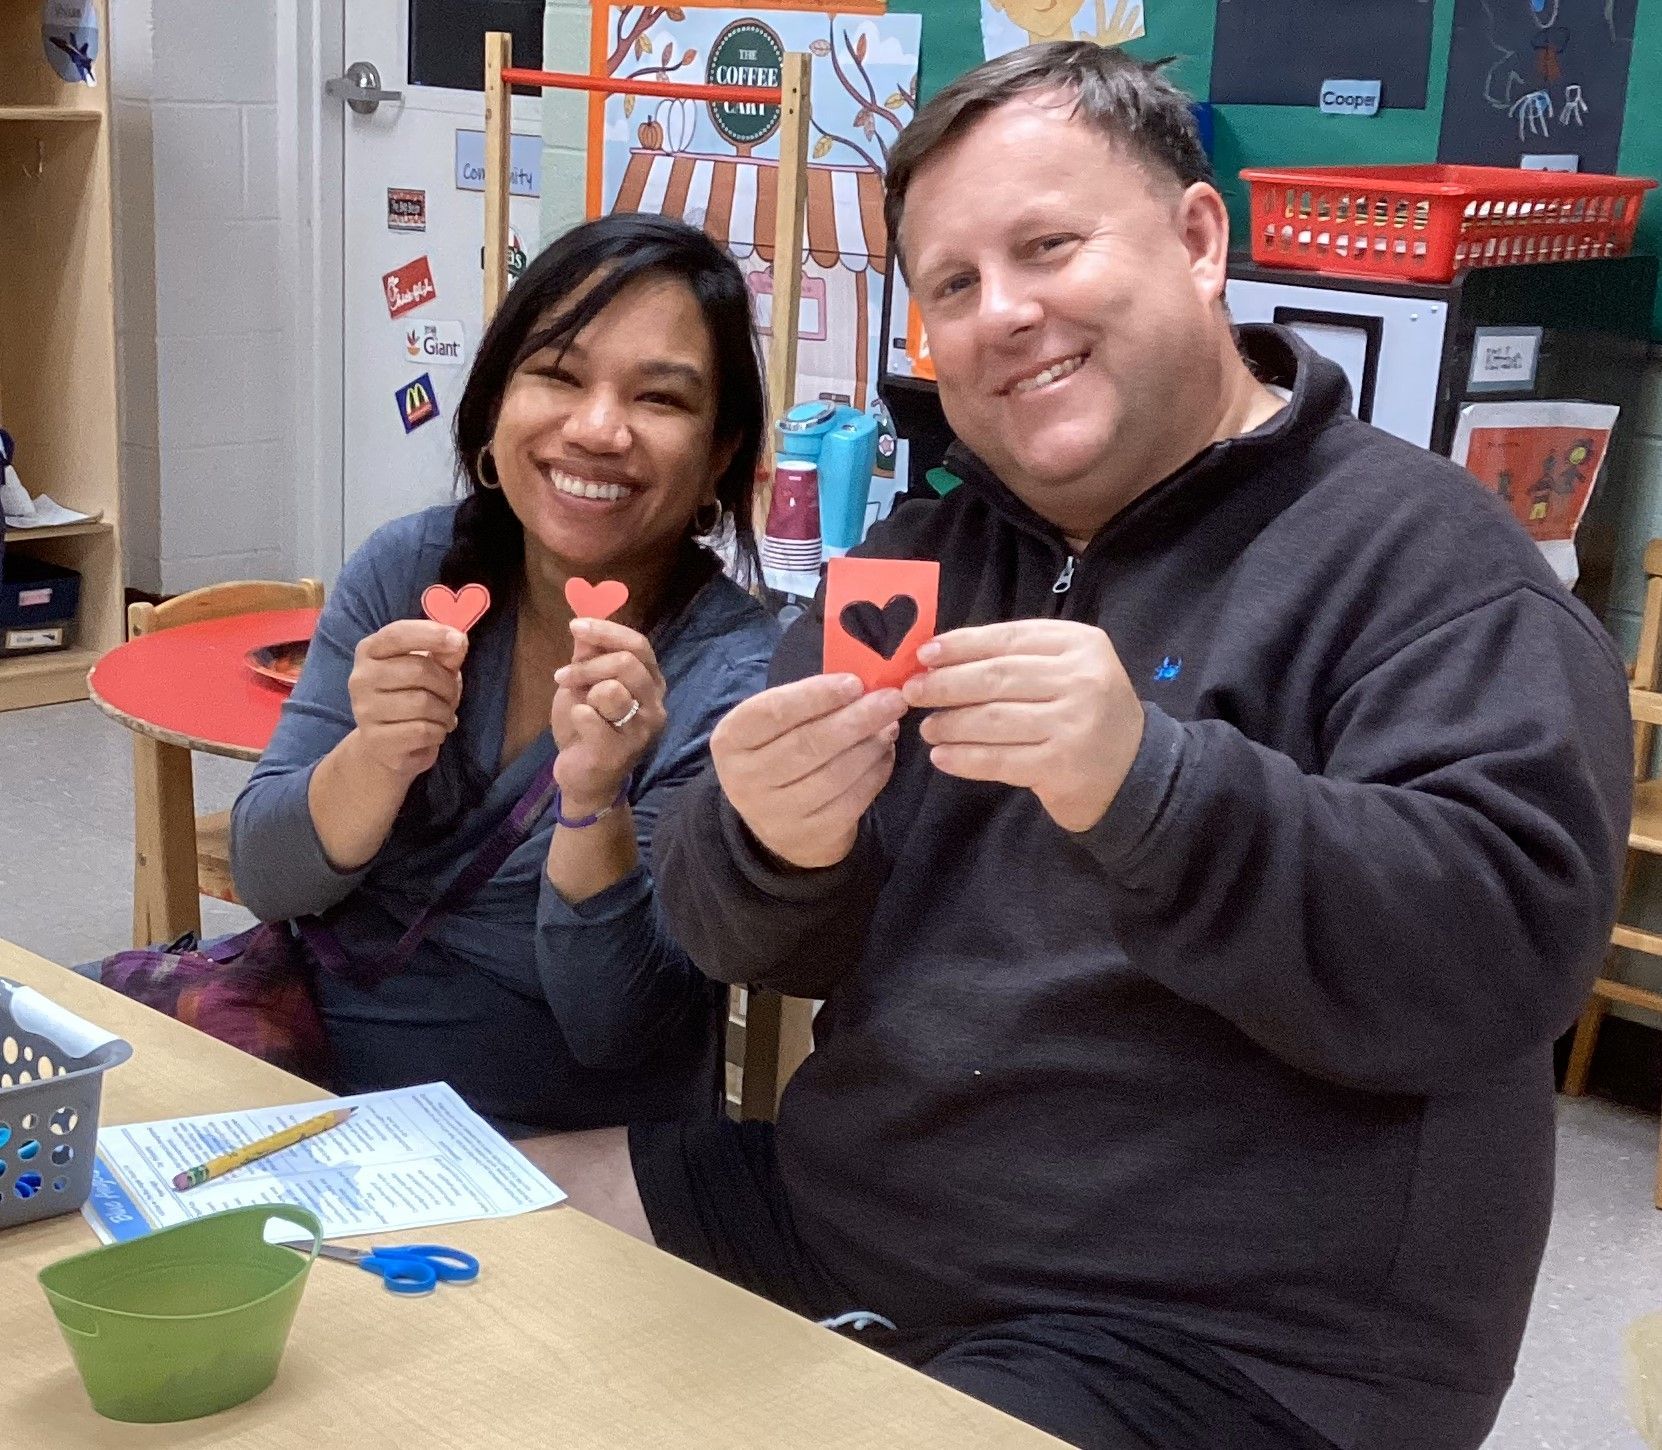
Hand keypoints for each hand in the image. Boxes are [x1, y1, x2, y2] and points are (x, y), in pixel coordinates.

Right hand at [345, 619, 468, 780]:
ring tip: (443, 716)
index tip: (458, 641)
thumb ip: (443, 654)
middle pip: (418, 670)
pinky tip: (435, 732)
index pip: (398, 634)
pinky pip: (422, 731)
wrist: (386, 745)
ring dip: (445, 711)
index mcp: (370, 651)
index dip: (432, 635)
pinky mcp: (376, 740)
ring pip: (423, 703)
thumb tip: (459, 641)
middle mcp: (361, 678)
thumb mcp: (429, 670)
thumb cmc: (410, 697)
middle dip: (447, 684)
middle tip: (452, 696)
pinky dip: (438, 731)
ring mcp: (364, 710)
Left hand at [550, 618, 666, 814]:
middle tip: (564, 675)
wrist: (584, 777)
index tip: (576, 626)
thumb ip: (589, 654)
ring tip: (577, 706)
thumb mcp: (585, 684)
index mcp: (650, 683)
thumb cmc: (588, 727)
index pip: (639, 646)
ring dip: (584, 692)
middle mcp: (655, 706)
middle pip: (627, 663)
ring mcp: (641, 731)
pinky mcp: (620, 752)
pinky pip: (590, 717)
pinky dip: (576, 716)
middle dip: (588, 665)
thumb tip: (584, 619)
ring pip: (612, 690)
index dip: (607, 632)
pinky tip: (579, 727)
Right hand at [711, 675, 905, 869]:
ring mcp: (775, 813)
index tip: (855, 682)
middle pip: (808, 744)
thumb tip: (864, 684)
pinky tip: (885, 753)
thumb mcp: (776, 726)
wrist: (776, 819)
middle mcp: (745, 779)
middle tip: (892, 700)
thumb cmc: (779, 752)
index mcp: (731, 740)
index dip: (816, 695)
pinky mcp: (809, 835)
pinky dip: (875, 773)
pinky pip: (851, 801)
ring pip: (834, 775)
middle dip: (857, 718)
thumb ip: (808, 702)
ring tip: (890, 725)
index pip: (773, 711)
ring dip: (870, 746)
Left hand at [902, 620, 1144, 832]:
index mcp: (1081, 644)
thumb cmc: (1087, 712)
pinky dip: (964, 758)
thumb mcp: (1067, 669)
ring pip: (993, 718)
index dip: (961, 645)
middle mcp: (1081, 680)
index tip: (924, 655)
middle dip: (946, 684)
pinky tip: (942, 757)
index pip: (1009, 638)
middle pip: (996, 677)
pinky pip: (999, 759)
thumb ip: (1017, 658)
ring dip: (950, 723)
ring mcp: (1073, 724)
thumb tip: (940, 657)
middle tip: (913, 692)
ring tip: (927, 728)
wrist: (1135, 771)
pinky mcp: (1061, 766)